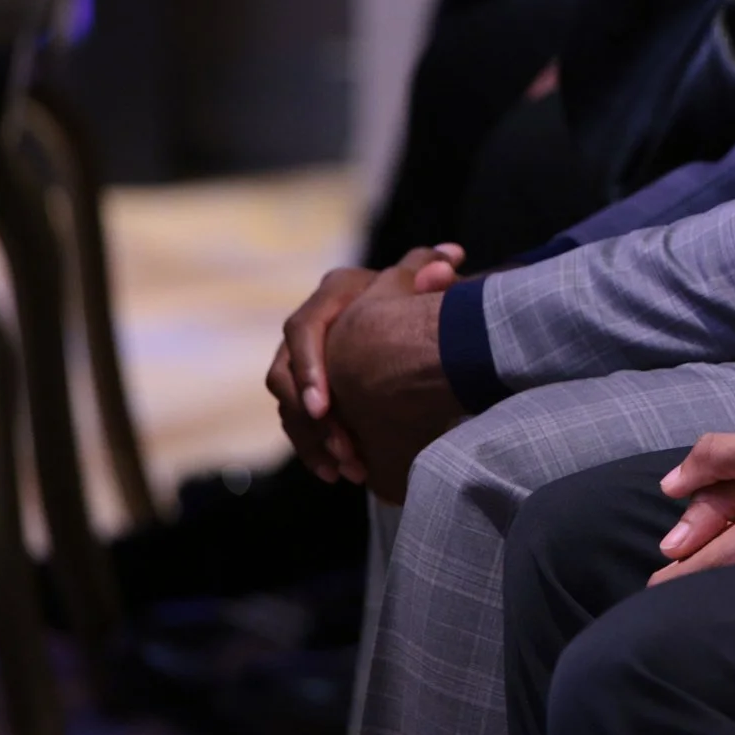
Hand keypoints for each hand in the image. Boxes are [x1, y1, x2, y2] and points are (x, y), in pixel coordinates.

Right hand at [265, 245, 460, 483]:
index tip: (325, 408)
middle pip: (285, 376)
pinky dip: (314, 449)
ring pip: (289, 407)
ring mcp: (304, 359)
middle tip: (340, 449)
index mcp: (334, 294)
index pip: (303, 330)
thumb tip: (449, 260)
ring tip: (344, 468)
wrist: (427, 324)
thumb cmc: (428, 299)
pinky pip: (298, 423)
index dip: (309, 370)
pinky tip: (336, 473)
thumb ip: (436, 274)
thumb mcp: (431, 285)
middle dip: (309, 419)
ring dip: (312, 441)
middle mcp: (311, 326)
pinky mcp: (309, 389)